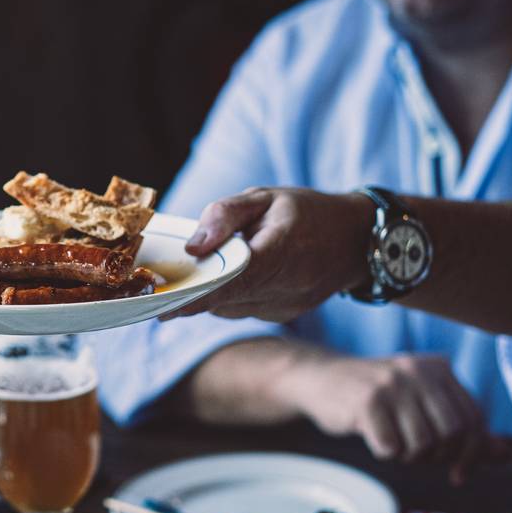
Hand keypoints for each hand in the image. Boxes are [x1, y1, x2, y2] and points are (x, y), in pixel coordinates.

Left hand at [162, 187, 371, 321]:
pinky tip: (222, 278)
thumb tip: (192, 246)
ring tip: (187, 276)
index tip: (161, 306)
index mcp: (280, 252)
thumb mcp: (267, 197)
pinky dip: (226, 296)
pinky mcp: (282, 315)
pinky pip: (241, 309)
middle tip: (153, 290)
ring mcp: (284, 307)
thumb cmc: (309, 213)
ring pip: (228, 307)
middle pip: (223, 299)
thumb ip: (225, 215)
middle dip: (188, 295)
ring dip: (207, 294)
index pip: (231, 281)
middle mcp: (284, 287)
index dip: (195, 296)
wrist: (358, 241)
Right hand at [289, 353, 500, 483]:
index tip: (458, 473)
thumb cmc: (375, 397)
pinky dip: (385, 453)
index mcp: (438, 368)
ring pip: (423, 444)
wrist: (318, 379)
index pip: (474, 418)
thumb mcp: (421, 405)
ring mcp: (391, 384)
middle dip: (439, 456)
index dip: (472, 454)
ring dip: (409, 456)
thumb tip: (504, 454)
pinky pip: (391, 448)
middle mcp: (418, 370)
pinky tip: (373, 437)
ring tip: (394, 444)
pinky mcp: (366, 401)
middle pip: (453, 433)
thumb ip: (462, 428)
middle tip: (417, 457)